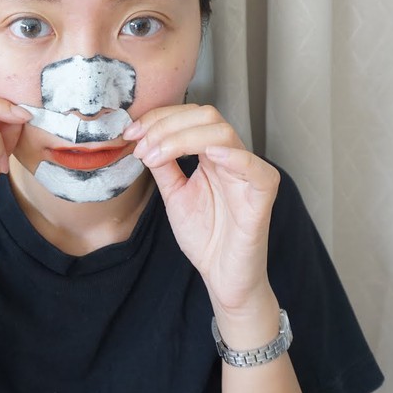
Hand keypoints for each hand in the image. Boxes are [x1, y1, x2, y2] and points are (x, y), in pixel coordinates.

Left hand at [124, 105, 280, 313]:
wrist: (223, 276)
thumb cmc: (205, 236)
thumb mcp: (174, 195)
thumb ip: (163, 166)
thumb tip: (142, 138)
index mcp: (211, 154)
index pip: (190, 117)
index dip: (158, 118)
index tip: (130, 133)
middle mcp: (231, 157)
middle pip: (206, 116)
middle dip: (167, 124)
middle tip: (140, 144)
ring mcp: (248, 174)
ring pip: (224, 133)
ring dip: (183, 138)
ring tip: (156, 155)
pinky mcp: (262, 196)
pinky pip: (256, 168)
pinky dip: (235, 157)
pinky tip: (210, 155)